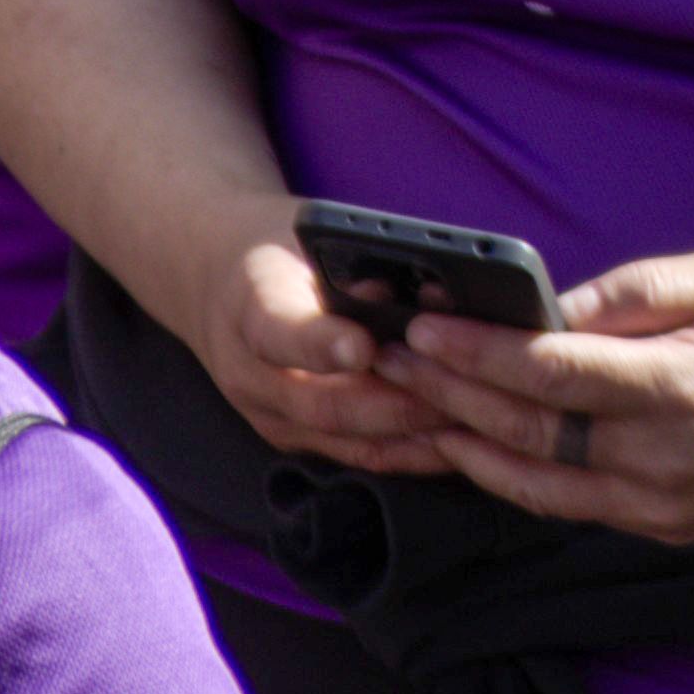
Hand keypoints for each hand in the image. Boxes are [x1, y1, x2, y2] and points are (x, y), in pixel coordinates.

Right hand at [157, 216, 466, 473]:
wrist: (214, 281)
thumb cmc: (283, 249)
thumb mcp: (310, 235)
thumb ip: (359, 265)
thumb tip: (433, 295)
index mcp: (250, 302)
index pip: (278, 329)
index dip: (323, 343)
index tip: (365, 346)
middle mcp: (249, 372)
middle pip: (327, 404)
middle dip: (403, 403)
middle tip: (467, 392)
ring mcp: (270, 417)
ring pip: (351, 443)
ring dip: (419, 436)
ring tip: (479, 422)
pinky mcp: (294, 441)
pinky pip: (362, 457)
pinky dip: (415, 452)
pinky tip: (462, 440)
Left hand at [353, 249, 693, 542]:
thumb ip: (636, 293)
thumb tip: (549, 303)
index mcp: (682, 387)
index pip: (548, 373)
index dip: (474, 350)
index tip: (418, 325)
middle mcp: (668, 459)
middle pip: (528, 431)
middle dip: (448, 394)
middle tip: (385, 361)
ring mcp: (670, 506)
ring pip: (538, 483)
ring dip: (465, 445)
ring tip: (409, 408)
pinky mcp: (674, 530)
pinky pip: (574, 508)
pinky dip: (515, 480)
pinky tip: (473, 449)